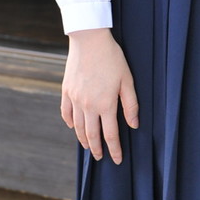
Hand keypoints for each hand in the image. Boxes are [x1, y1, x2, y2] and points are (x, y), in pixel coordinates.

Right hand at [61, 28, 138, 164]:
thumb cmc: (112, 58)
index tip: (117, 159)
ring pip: (78, 127)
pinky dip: (70, 123)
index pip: (110, 134)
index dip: (114, 149)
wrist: (89, 40)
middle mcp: (88, 105)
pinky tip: (74, 127)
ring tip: (88, 147)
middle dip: (97, 149)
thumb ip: (130, 104)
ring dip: (83, 140)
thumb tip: (133, 125)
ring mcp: (75, 99)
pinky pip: (66, 113)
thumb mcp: (127, 80)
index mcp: (105, 104)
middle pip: (92, 135)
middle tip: (101, 158)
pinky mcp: (66, 91)